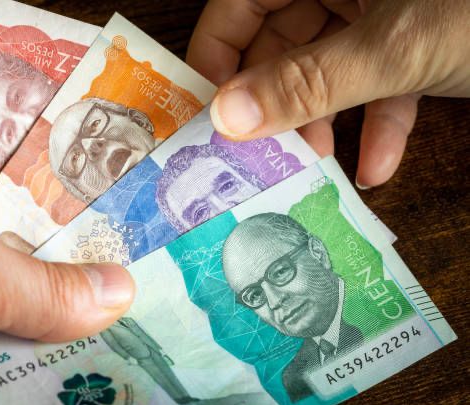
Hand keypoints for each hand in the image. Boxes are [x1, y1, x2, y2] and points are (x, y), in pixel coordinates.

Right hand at [188, 0, 469, 187]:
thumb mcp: (398, 46)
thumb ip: (310, 82)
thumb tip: (227, 119)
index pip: (236, 7)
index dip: (215, 62)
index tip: (207, 123)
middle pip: (280, 46)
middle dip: (278, 109)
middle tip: (263, 161)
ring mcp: (378, 9)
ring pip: (328, 69)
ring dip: (325, 124)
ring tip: (317, 172)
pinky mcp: (413, 38)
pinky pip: (380, 79)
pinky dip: (379, 121)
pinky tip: (378, 165)